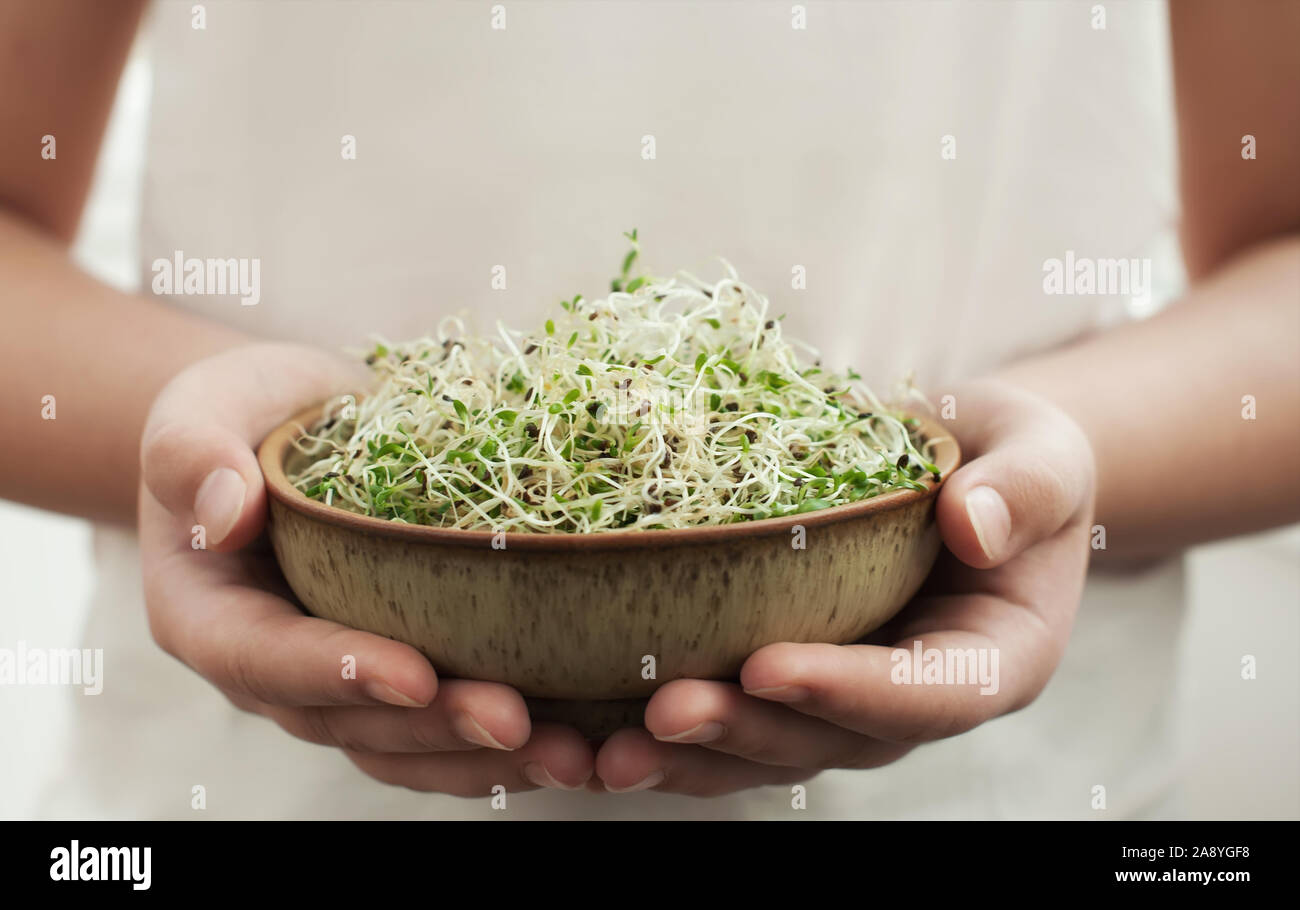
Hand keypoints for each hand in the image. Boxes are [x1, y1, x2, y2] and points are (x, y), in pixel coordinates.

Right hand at [139, 342, 593, 794]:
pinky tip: (578, 740)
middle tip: (515, 722)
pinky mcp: (399, 667)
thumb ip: (193, 452)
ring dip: (483, 758)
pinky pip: (443, 726)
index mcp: (209, 615)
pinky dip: (504, 742)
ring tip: (568, 755)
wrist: (298, 425)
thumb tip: (223, 511)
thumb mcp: (204, 406)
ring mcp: (338, 681)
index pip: (264, 658)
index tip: (413, 672)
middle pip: (348, 722)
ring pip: (405, 744)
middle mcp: (273, 668)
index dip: (336, 673)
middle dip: (434, 728)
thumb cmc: (246, 411)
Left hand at [594, 378, 1096, 795]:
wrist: (971, 471)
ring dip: (684, 759)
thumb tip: (971, 524)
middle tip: (663, 715)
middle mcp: (913, 700)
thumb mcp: (1040, 457)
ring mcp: (846, 698)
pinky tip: (586, 733)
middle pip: (828, 740)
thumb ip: (1023, 489)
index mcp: (989, 661)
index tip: (767, 666)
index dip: (847, 690)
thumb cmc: (1013, 461)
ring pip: (766, 750)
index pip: (925, 694)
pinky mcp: (792, 679)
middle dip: (744, 732)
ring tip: (599, 755)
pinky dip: (660, 731)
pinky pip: (731, 716)